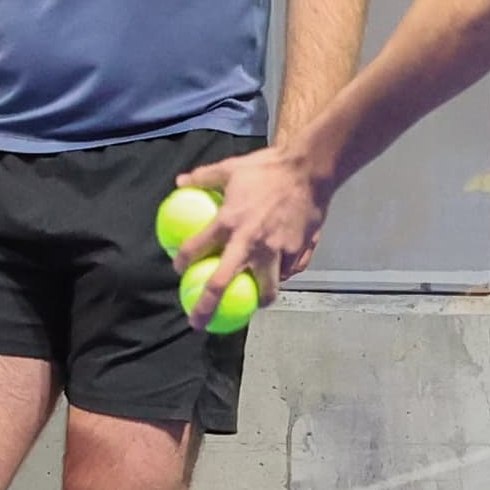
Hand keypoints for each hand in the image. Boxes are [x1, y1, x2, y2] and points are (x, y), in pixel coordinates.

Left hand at [173, 143, 327, 324]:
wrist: (309, 169)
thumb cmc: (269, 167)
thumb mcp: (231, 167)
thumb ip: (203, 177)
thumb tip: (180, 182)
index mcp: (229, 221)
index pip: (197, 249)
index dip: (183, 262)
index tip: (179, 269)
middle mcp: (250, 242)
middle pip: (222, 284)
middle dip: (206, 308)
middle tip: (197, 322)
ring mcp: (277, 250)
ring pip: (266, 289)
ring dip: (257, 300)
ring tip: (253, 303)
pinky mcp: (298, 252)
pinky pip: (288, 273)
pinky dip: (281, 277)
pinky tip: (278, 276)